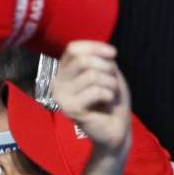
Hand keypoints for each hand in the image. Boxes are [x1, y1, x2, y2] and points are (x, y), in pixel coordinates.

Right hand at [52, 40, 131, 157]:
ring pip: (91, 76)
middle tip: (113, 81)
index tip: (114, 54)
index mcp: (64, 71)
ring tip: (112, 93)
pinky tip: (108, 102)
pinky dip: (109, 94)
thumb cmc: (111, 98)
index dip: (95, 47)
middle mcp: (57, 82)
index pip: (73, 49)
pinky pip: (95, 91)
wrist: (116, 127)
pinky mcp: (70, 109)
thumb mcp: (108, 72)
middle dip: (106, 67)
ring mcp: (61, 97)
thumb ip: (101, 59)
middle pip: (82, 60)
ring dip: (111, 83)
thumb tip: (104, 51)